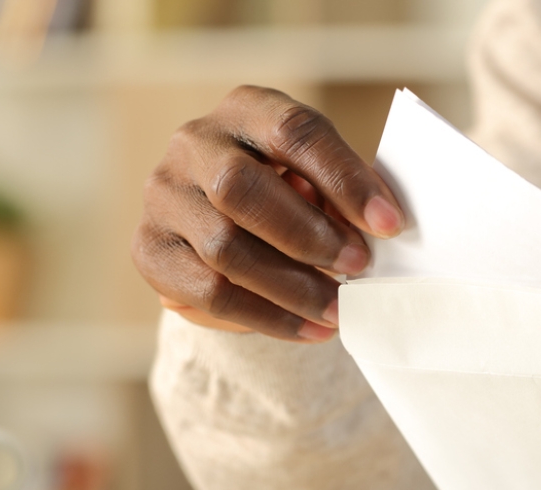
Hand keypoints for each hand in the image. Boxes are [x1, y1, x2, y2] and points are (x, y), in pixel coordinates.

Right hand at [133, 85, 404, 341]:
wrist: (228, 221)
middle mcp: (195, 143)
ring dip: (292, 287)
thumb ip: (343, 193)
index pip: (294, 132)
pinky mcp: (151, 250)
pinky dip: (267, 317)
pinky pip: (208, 292)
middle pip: (240, 188)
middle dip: (308, 235)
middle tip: (358, 267)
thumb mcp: (321, 176)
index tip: (389, 224)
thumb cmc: (292, 191)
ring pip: (224, 248)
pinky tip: (308, 329)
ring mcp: (164, 195)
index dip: (345, 179)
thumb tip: (381, 228)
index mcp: (247, 109)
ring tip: (338, 310)